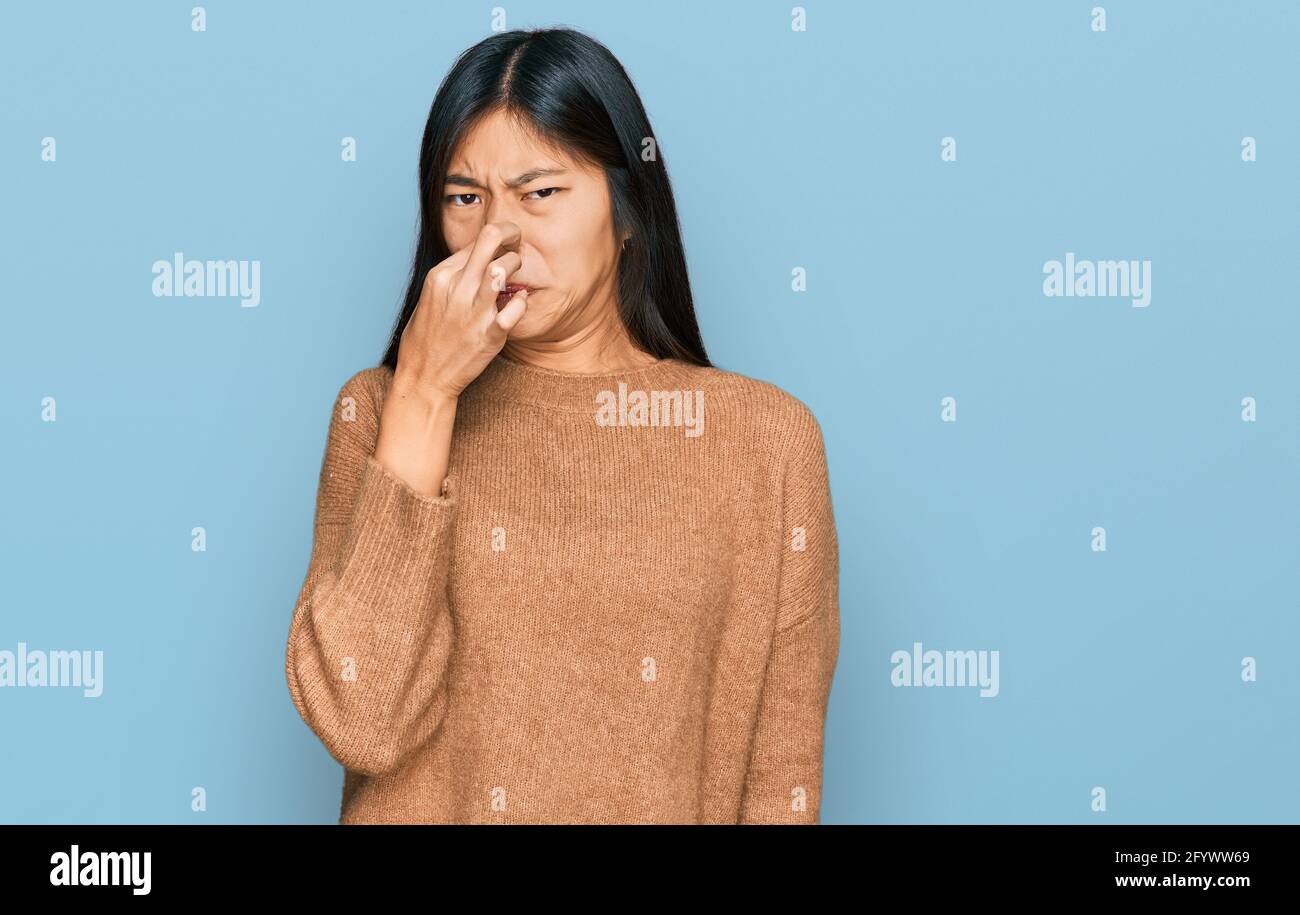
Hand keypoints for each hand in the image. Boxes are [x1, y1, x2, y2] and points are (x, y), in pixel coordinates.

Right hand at [393, 221, 529, 403]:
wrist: (424, 379)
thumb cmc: (426, 340)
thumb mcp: (430, 298)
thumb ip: (451, 278)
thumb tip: (474, 261)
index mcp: (439, 277)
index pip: (475, 241)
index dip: (495, 238)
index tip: (504, 244)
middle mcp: (456, 288)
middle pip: (490, 238)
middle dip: (510, 233)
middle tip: (518, 240)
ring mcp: (474, 310)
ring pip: (505, 267)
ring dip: (517, 265)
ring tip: (517, 275)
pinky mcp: (490, 333)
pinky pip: (517, 306)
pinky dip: (522, 301)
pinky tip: (519, 302)